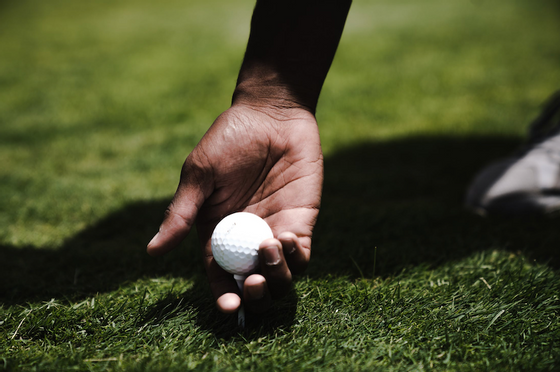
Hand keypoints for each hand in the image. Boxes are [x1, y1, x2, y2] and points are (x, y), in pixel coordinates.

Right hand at [147, 103, 322, 313]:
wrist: (271, 115)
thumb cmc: (229, 140)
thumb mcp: (200, 175)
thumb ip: (182, 213)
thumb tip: (152, 251)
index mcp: (218, 233)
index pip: (220, 275)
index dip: (224, 295)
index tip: (229, 307)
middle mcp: (246, 239)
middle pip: (252, 283)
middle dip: (254, 295)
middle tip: (252, 284)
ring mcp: (275, 232)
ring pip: (280, 276)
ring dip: (276, 276)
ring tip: (268, 249)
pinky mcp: (300, 222)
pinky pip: (300, 254)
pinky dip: (295, 257)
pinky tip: (284, 238)